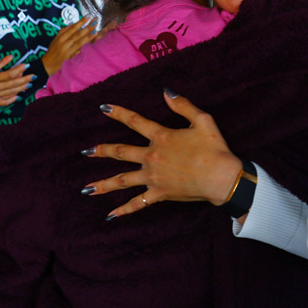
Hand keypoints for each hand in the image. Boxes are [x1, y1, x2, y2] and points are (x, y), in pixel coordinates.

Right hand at [0, 54, 33, 111]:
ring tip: (29, 84)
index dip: (19, 70)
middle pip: (13, 83)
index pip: (9, 74)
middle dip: (24, 79)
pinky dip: (12, 99)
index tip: (26, 65)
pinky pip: (5, 102)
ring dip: (21, 87)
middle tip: (33, 76)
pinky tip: (18, 97)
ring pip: (11, 92)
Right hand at [41, 17, 99, 75]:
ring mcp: (69, 51)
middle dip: (87, 27)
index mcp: (61, 38)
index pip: (73, 28)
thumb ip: (63, 31)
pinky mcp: (71, 58)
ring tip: (96, 30)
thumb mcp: (55, 40)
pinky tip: (92, 44)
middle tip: (95, 21)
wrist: (48, 65)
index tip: (88, 16)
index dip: (81, 22)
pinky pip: (79, 52)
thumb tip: (71, 23)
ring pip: (79, 42)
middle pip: (78, 34)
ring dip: (88, 36)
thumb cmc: (52, 52)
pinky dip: (85, 48)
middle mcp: (65, 44)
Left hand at [83, 90, 242, 219]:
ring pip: (122, 180)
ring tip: (86, 189)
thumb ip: (182, 105)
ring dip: (103, 184)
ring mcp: (153, 177)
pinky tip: (110, 215)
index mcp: (161, 137)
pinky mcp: (159, 193)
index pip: (134, 121)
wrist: (221, 177)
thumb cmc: (214, 148)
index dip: (118, 113)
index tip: (103, 108)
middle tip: (86, 152)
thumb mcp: (202, 120)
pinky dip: (123, 210)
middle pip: (121, 152)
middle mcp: (151, 157)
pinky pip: (138, 203)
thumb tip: (166, 92)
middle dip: (101, 151)